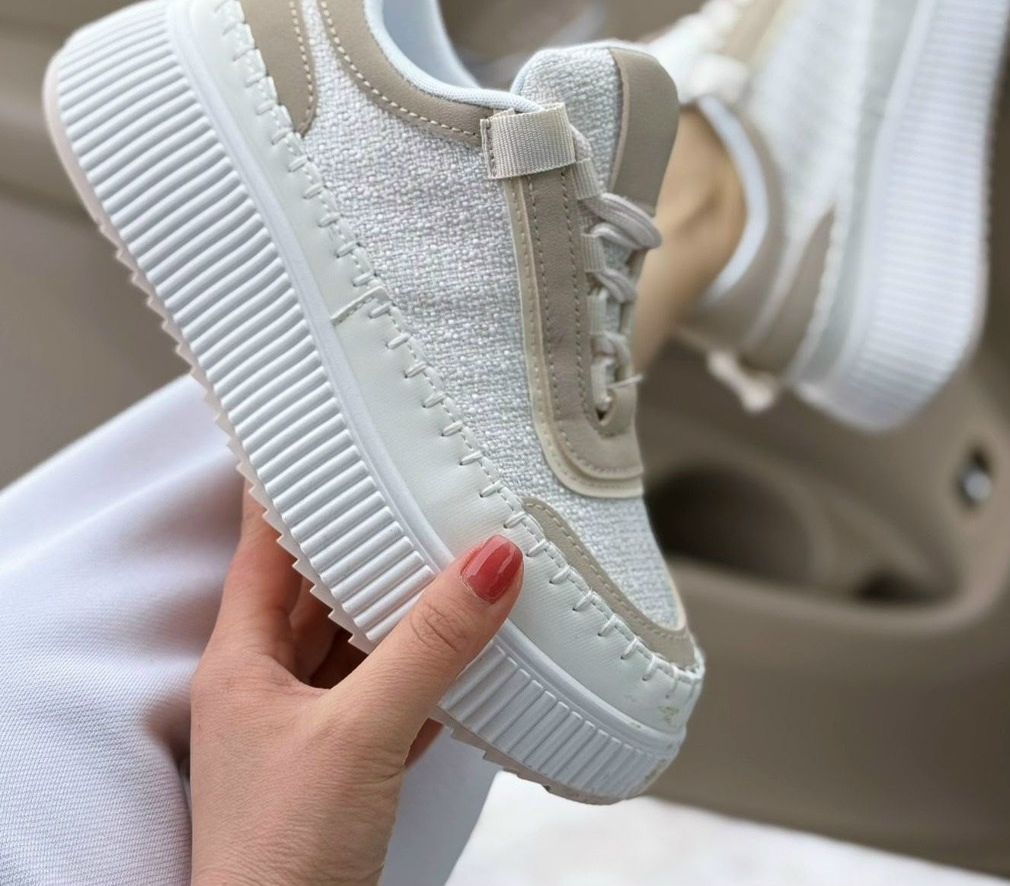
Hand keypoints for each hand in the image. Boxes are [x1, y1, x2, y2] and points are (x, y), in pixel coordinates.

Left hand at [189, 489, 522, 885]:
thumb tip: (493, 560)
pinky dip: (425, 675)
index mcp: (241, 660)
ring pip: (358, 647)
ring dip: (404, 612)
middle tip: (421, 492)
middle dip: (369, 546)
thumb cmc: (282, 856)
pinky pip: (388, 700)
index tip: (332, 440)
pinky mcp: (343, 771)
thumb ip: (430, 644)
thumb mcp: (362, 731)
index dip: (291, 491)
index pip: (262, 548)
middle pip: (319, 593)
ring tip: (455, 559)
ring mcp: (306, 731)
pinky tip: (467, 654)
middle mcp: (267, 688)